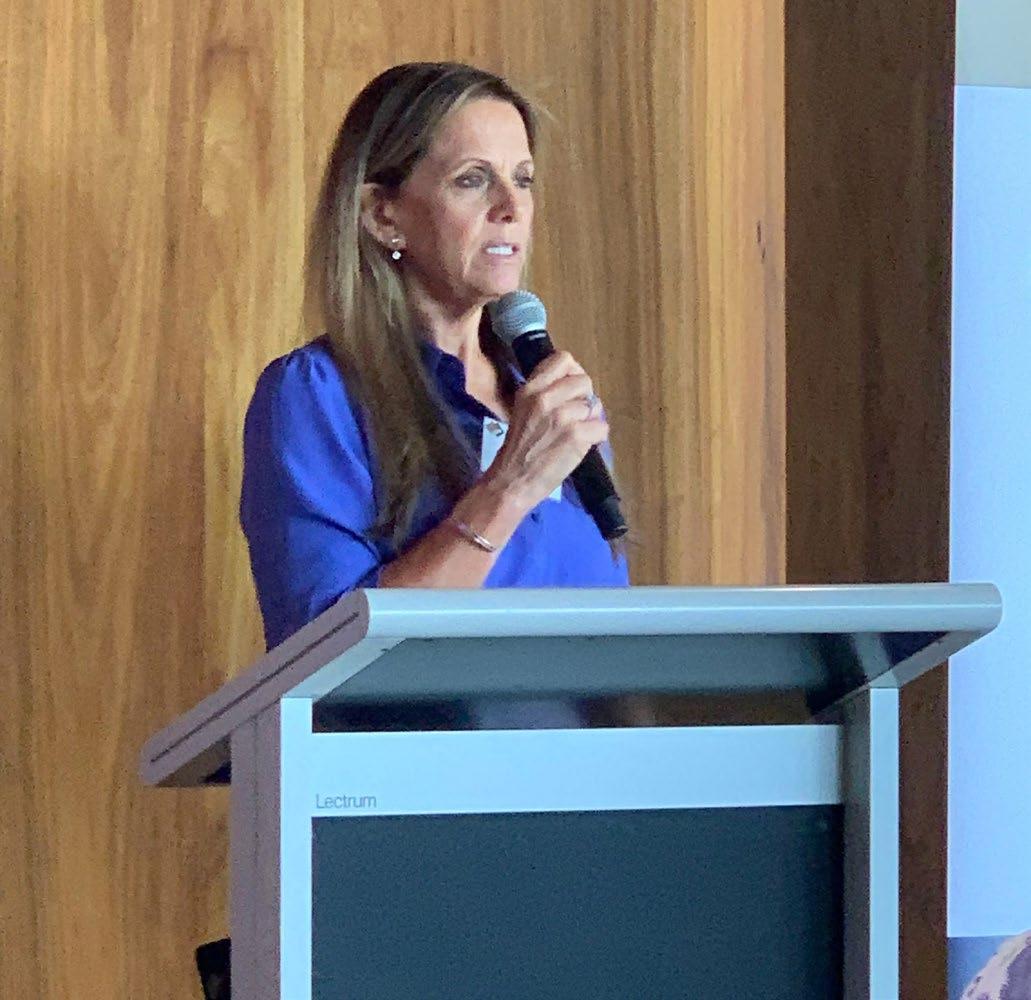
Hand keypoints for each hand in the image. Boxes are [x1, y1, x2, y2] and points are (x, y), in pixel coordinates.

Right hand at [482, 350, 607, 511]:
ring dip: (590, 421)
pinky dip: (596, 439)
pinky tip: (581, 446)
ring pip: (595, 406)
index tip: (570, 391)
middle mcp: (545, 397)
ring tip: (574, 435)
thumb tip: (575, 385)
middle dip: (584, 399)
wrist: (511, 482)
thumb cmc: (518, 449)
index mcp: (531, 388)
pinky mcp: (576, 436)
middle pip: (584, 381)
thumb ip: (545, 393)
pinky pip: (601, 428)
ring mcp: (562, 416)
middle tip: (574, 418)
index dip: (573, 374)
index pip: (564, 360)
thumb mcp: (523, 409)